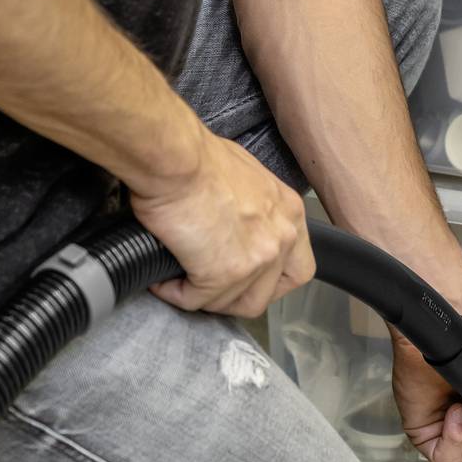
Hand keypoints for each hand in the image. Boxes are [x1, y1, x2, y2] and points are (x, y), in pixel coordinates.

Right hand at [137, 126, 314, 320]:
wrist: (176, 159)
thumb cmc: (199, 157)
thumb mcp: (246, 175)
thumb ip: (254, 208)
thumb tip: (235, 223)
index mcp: (289, 213)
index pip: (298, 269)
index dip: (272, 283)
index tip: (248, 282)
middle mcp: (281, 238)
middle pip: (266, 295)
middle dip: (235, 298)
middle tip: (209, 288)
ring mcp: (256, 259)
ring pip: (232, 304)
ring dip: (204, 298)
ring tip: (181, 282)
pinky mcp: (223, 274)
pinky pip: (196, 300)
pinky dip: (176, 293)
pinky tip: (164, 281)